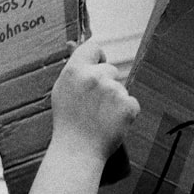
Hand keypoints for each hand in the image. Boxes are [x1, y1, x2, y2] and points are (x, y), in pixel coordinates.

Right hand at [49, 40, 138, 162]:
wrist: (78, 150)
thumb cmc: (67, 120)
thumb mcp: (61, 89)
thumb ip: (72, 67)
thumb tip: (72, 42)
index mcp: (74, 70)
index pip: (93, 47)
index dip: (97, 58)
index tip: (95, 69)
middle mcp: (94, 77)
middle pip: (110, 70)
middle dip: (106, 83)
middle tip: (93, 104)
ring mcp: (113, 91)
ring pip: (121, 88)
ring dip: (115, 100)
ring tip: (100, 116)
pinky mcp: (128, 106)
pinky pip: (131, 102)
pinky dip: (125, 112)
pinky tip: (111, 123)